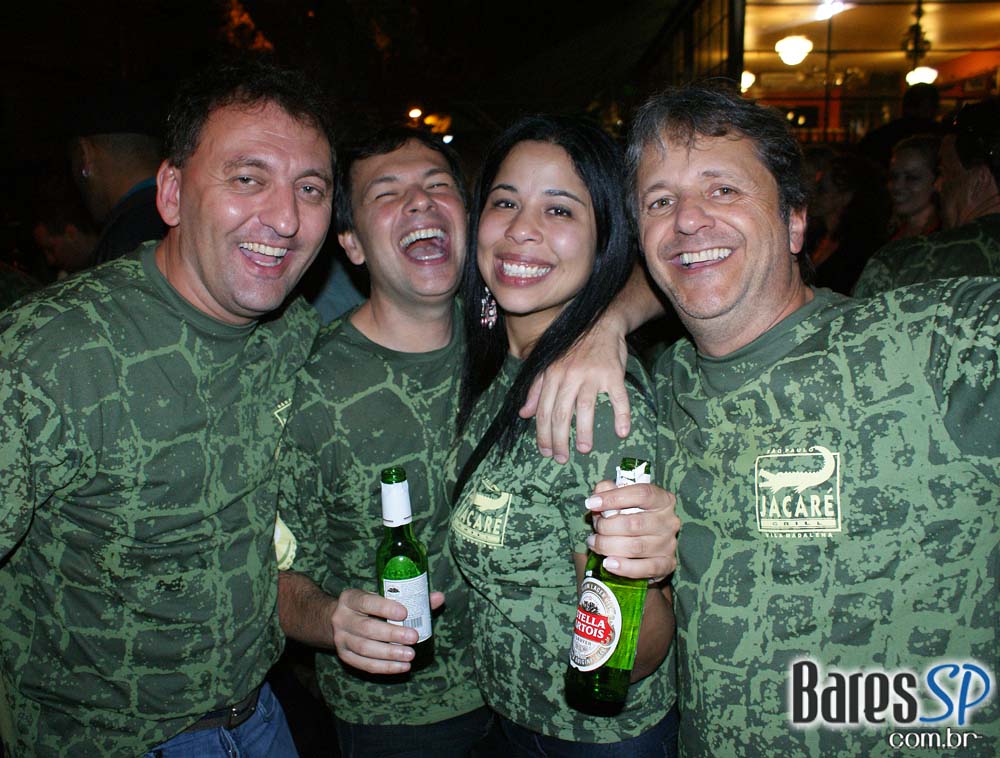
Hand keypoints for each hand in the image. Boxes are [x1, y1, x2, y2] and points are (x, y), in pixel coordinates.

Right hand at [330, 588, 444, 673]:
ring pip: (364, 649)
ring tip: (410, 655)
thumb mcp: (382, 596)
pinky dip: (385, 667)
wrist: (338, 619)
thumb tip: (439, 598)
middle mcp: (341, 618)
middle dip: (391, 635)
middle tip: (413, 637)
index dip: (385, 608)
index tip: (404, 613)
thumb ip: (410, 597)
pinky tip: (402, 666)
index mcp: (350, 598)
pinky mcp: (344, 655)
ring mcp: (341, 639)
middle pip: (366, 628)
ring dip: (389, 654)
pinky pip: (364, 665)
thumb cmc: (368, 606)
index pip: (366, 601)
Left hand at [519, 313, 629, 463]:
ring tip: (584, 449)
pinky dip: (621, 416)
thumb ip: (536, 389)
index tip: (545, 452)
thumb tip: (524, 414)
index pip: (543, 410)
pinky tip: (622, 432)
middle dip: (559, 440)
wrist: (601, 322)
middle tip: (562, 458)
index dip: (542, 434)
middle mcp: (569, 376)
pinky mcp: (613, 374)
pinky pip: (618, 398)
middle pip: (560, 414)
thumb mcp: (549, 364)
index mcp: (552, 375)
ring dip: (584, 432)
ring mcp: (592, 375)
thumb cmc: (574, 347)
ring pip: (585, 409)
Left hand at [585, 480, 679, 580]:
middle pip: (635, 523)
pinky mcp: (667, 564)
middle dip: (607, 526)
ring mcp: (669, 544)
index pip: (641, 494)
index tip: (592, 503)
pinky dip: (624, 567)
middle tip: (595, 528)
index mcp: (663, 499)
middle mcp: (669, 521)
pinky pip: (645, 568)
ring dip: (608, 546)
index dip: (614, 498)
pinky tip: (608, 563)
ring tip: (594, 543)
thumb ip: (608, 490)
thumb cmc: (630, 516)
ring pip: (636, 547)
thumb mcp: (619, 498)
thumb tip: (599, 493)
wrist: (643, 545)